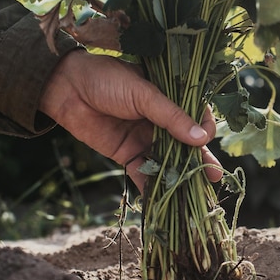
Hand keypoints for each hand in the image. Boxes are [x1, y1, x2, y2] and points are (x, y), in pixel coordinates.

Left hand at [39, 50, 222, 192]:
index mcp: (170, 98)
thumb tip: (202, 138)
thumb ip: (172, 117)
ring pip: (169, 161)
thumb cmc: (107, 79)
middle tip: (214, 176)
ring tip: (195, 193)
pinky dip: (153, 187)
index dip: (204, 129)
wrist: (65, 88)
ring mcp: (146, 139)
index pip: (197, 115)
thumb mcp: (143, 93)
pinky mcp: (128, 155)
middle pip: (186, 144)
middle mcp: (162, 121)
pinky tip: (164, 200)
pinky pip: (144, 173)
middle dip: (200, 161)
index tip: (206, 138)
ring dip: (180, 177)